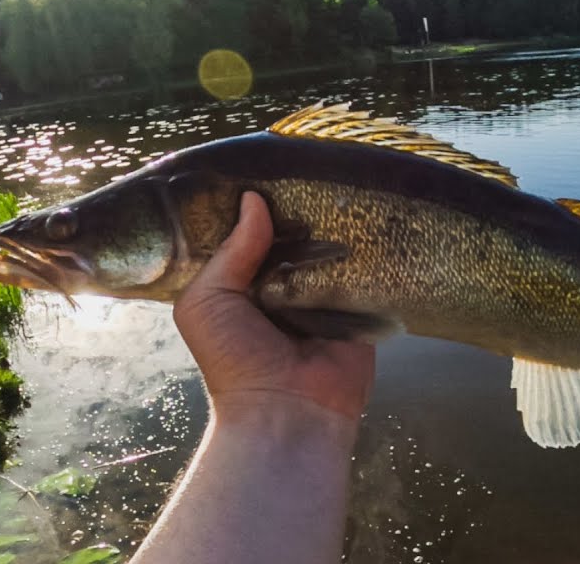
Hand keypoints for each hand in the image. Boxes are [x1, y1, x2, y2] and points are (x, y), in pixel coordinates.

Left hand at [173, 191, 375, 421]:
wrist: (287, 411)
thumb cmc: (235, 358)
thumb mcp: (208, 302)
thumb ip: (230, 252)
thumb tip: (254, 200)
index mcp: (243, 288)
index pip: (250, 238)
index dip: (254, 209)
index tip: (265, 168)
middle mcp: (283, 289)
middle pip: (294, 239)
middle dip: (299, 211)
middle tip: (309, 168)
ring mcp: (323, 297)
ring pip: (330, 250)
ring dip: (334, 226)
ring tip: (342, 179)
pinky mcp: (359, 308)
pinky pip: (364, 272)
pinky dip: (366, 250)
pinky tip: (371, 213)